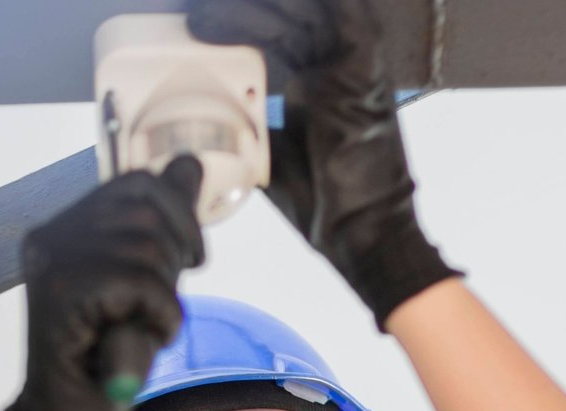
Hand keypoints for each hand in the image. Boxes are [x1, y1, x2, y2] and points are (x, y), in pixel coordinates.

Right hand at [2, 156, 204, 410]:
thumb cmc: (107, 353)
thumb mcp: (146, 278)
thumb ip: (163, 223)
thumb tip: (187, 164)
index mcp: (64, 228)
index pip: (136, 183)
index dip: (179, 214)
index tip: (191, 258)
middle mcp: (51, 237)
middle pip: (145, 209)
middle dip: (174, 256)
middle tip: (162, 305)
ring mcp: (51, 264)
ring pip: (145, 248)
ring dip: (164, 297)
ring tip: (145, 328)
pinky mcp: (61, 295)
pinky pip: (138, 283)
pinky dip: (158, 316)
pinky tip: (142, 342)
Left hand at [189, 0, 457, 325]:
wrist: (359, 233)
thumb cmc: (324, 204)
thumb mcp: (270, 158)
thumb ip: (251, 130)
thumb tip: (211, 126)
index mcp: (314, 84)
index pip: (278, 34)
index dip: (241, 24)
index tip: (199, 29)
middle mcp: (335, 68)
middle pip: (291, 15)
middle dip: (246, 12)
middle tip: (201, 21)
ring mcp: (352, 67)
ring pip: (310, 11)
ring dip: (264, 10)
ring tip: (213, 21)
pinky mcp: (366, 71)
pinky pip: (343, 18)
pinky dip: (303, 9)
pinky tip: (257, 17)